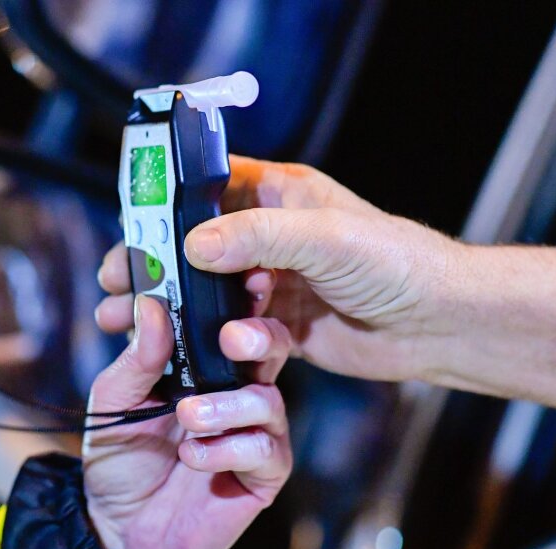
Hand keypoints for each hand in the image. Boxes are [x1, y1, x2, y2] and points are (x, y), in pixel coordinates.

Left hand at [83, 294, 292, 548]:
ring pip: (269, 399)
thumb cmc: (120, 461)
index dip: (244, 296)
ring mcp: (254, 433)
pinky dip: (227, 449)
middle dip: (259, 336)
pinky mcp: (262, 475)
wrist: (118, 532)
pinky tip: (194, 459)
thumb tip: (153, 306)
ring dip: (226, 405)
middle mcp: (237, 392)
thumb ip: (138, 357)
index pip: (234, 319)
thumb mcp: (113, 401)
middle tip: (232, 338)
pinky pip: (266, 449)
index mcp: (204, 365)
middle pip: (273, 347)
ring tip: (187, 418)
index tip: (243, 274)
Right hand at [96, 156, 461, 382]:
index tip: (129, 231)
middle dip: (158, 270)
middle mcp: (273, 238)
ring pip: (213, 297)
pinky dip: (228, 345)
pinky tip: (222, 354)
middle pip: (199, 250)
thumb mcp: (325, 238)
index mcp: (279, 195)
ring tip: (136, 327)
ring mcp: (277, 285)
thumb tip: (192, 246)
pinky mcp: (284, 328)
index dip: (164, 207)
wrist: (438, 323)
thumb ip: (258, 236)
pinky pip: (243, 336)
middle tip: (118, 289)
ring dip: (180, 313)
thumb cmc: (395, 263)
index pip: (207, 187)